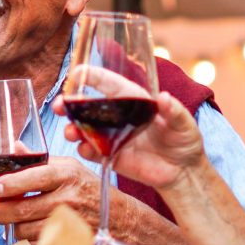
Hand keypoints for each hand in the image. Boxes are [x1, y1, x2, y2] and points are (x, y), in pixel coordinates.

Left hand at [0, 156, 124, 241]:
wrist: (120, 218)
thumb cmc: (90, 189)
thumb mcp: (69, 167)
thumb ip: (40, 160)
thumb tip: (15, 148)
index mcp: (66, 174)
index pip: (34, 177)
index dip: (11, 184)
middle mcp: (68, 198)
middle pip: (24, 209)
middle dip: (2, 211)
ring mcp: (68, 222)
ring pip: (26, 229)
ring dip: (16, 225)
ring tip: (17, 219)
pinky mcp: (67, 241)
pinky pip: (37, 242)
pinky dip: (30, 237)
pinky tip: (34, 229)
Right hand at [55, 89, 204, 190]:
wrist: (184, 172)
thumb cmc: (184, 140)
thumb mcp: (184, 123)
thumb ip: (174, 111)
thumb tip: (164, 98)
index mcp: (133, 101)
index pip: (109, 84)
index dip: (92, 76)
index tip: (77, 72)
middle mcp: (117, 116)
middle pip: (88, 105)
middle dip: (70, 104)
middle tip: (59, 106)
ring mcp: (111, 137)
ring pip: (85, 128)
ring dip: (73, 128)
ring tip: (71, 132)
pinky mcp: (110, 156)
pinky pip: (92, 152)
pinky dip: (85, 149)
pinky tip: (85, 148)